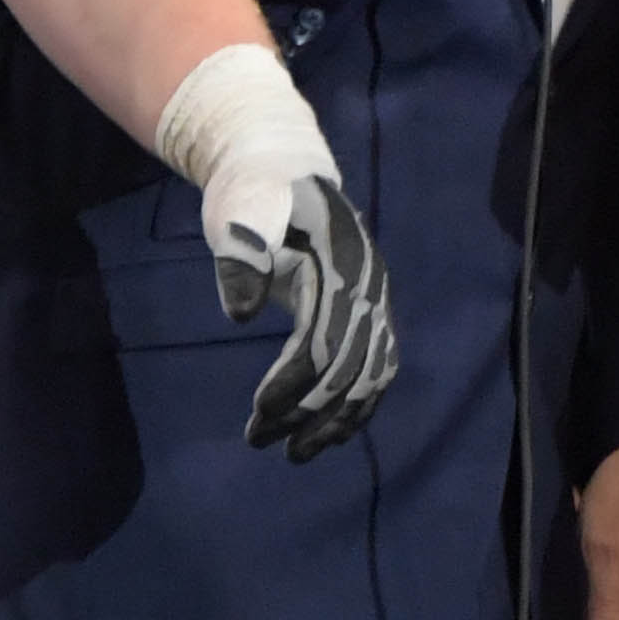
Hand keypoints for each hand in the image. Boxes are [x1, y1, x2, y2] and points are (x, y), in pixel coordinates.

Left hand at [208, 167, 400, 461]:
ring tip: (299, 455)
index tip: (257, 415)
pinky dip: (359, 404)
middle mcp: (369, 285)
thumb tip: (241, 315)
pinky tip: (333, 432)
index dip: (294, 384)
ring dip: (338, 420)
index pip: (325, 340)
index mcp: (341, 264)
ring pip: (371, 373)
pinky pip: (378, 364)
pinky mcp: (368, 306)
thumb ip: (241, 257)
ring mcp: (374, 297)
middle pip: (351, 366)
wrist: (282, 164)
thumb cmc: (254, 192)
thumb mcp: (240, 213)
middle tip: (262, 444)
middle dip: (309, 414)